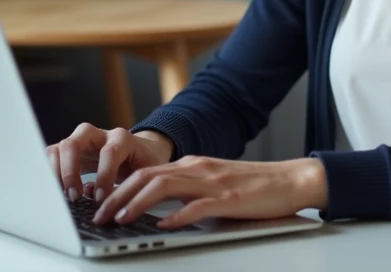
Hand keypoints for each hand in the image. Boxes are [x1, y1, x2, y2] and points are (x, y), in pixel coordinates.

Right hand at [46, 124, 173, 203]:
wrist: (137, 151)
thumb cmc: (142, 163)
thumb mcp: (147, 172)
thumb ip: (137, 185)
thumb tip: (121, 206)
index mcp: (121, 138)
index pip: (109, 152)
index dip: (104, 175)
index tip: (102, 199)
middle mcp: (97, 135)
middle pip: (74, 143)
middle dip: (70, 171)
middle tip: (75, 197)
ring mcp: (79, 140)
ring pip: (58, 148)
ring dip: (56, 174)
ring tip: (64, 197)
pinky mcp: (68, 150)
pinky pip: (51, 156)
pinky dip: (50, 174)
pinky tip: (57, 193)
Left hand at [92, 155, 327, 229]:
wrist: (290, 180)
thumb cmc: (254, 186)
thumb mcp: (213, 182)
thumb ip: (188, 190)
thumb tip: (158, 208)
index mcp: (192, 164)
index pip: (145, 172)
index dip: (119, 187)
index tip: (101, 204)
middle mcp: (197, 168)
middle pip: (146, 177)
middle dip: (117, 196)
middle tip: (99, 215)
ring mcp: (212, 182)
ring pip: (164, 186)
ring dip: (137, 204)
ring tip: (120, 219)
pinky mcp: (228, 199)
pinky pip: (196, 206)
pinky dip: (176, 216)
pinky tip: (163, 225)